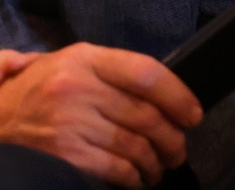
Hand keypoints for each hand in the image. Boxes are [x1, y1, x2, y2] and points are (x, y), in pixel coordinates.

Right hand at [0, 43, 201, 187]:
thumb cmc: (40, 92)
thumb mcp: (73, 65)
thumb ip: (114, 72)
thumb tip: (166, 92)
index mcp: (86, 58)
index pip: (147, 73)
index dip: (178, 95)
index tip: (193, 114)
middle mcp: (78, 87)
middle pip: (146, 115)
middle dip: (172, 137)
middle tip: (180, 149)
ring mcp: (69, 122)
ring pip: (134, 145)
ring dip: (156, 161)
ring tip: (161, 166)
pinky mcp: (63, 154)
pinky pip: (114, 168)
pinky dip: (133, 176)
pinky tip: (137, 178)